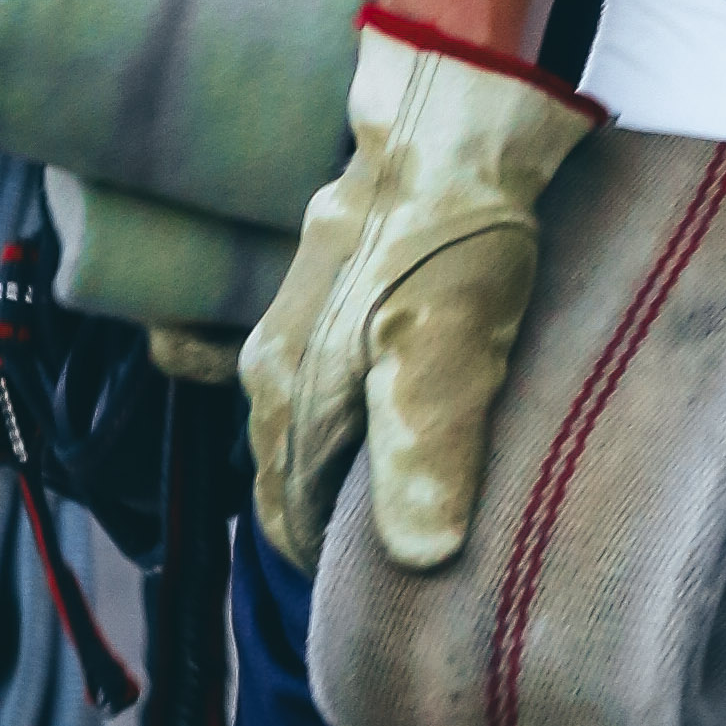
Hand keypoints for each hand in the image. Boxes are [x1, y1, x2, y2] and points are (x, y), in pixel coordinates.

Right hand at [241, 14, 602, 572]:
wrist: (449, 129)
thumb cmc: (453, 244)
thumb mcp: (448, 356)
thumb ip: (424, 457)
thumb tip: (418, 559)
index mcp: (292, 398)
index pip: (290, 512)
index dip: (326, 559)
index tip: (370, 596)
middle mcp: (272, 368)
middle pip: (288, 473)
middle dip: (323, 520)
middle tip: (386, 559)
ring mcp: (290, 325)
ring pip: (296, 426)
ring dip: (328, 468)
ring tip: (385, 501)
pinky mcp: (322, 290)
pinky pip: (302, 375)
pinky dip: (321, 414)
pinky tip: (352, 419)